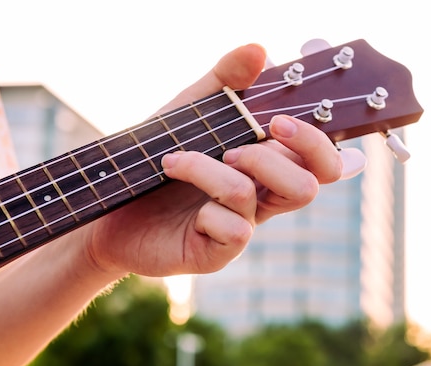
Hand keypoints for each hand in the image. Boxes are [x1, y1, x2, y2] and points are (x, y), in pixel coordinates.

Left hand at [74, 44, 341, 278]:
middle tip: (255, 132)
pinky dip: (204, 206)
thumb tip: (261, 49)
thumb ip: (225, 80)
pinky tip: (176, 198)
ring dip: (219, 170)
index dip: (318, 141)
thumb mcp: (189, 109)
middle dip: (287, 150)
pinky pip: (236, 229)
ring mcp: (244, 223)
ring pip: (268, 197)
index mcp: (265, 163)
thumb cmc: (156, 155)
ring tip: (178, 161)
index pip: (319, 159)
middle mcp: (262, 194)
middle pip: (313, 182)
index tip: (282, 119)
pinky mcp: (220, 251)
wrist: (110, 202)